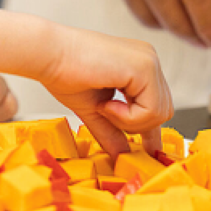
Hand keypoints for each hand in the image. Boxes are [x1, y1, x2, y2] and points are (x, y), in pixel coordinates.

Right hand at [39, 26, 172, 157]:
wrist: (47, 54)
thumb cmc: (63, 72)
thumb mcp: (94, 108)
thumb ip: (112, 130)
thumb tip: (122, 155)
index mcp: (138, 65)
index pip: (156, 103)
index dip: (148, 128)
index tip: (144, 149)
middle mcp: (147, 59)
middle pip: (163, 111)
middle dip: (135, 124)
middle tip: (106, 113)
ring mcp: (149, 61)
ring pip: (160, 112)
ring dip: (130, 121)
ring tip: (104, 107)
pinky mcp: (144, 67)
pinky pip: (152, 110)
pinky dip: (128, 116)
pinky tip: (106, 104)